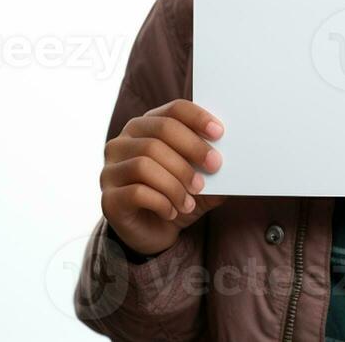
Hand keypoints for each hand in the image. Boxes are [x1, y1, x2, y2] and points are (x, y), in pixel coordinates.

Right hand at [100, 98, 226, 256]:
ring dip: (176, 182)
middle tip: (215, 168)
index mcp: (145, 127)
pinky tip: (173, 211)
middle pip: (160, 133)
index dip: (197, 117)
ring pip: (146, 163)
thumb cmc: (175, 196)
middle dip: (192, 149)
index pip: (172, 110)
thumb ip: (212, 168)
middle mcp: (123, 142)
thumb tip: (236, 159)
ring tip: (191, 200)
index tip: (219, 132)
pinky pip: (137, 192)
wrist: (152, 233)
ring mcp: (111, 169)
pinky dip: (162, 202)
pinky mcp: (108, 198)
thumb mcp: (200, 180)